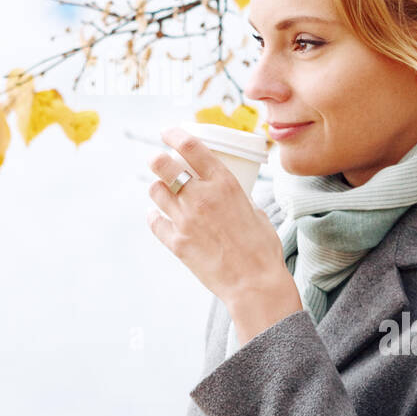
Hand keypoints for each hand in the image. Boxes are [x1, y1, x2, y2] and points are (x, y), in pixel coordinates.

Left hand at [146, 126, 288, 307]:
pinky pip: (154, 221)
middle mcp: (201, 196)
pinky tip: (159, 216)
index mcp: (224, 183)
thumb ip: (236, 197)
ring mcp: (186, 219)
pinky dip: (155, 216)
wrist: (255, 284)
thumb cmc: (262, 248)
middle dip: (157, 159)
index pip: (191, 146)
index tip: (168, 132)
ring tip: (164, 191)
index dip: (174, 134)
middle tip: (158, 161)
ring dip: (157, 188)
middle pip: (163, 164)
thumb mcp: (255, 211)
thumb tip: (224, 194)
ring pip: (155, 191)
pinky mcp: (177, 242)